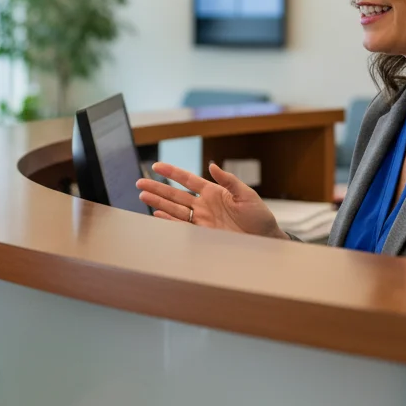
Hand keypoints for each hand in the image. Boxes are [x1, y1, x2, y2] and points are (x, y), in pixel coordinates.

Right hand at [136, 161, 287, 239]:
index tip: (157, 166)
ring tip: (142, 195)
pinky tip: (157, 214)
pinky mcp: (202, 233)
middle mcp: (203, 204)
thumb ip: (228, 180)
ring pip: (174, 209)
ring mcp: (201, 219)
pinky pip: (181, 226)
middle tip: (140, 182)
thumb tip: (212, 166)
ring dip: (158, 202)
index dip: (172, 173)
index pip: (188, 179)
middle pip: (175, 194)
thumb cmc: (259, 216)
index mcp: (213, 192)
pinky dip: (168, 220)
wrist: (265, 239)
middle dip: (157, 188)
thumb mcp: (246, 195)